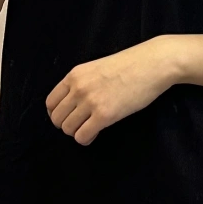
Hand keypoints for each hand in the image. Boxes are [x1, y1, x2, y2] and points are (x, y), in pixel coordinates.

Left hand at [46, 38, 175, 143]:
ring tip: (90, 129)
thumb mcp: (97, 68)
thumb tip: (74, 104)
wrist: (152, 64)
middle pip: (57, 118)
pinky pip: (83, 136)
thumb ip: (82, 83)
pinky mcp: (104, 115)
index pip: (50, 102)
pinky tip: (95, 133)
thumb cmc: (130, 65)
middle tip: (81, 125)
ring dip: (77, 133)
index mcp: (74, 75)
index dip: (57, 114)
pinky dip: (86, 139)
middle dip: (66, 125)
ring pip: (68, 129)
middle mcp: (78, 88)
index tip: (68, 117)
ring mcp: (90, 102)